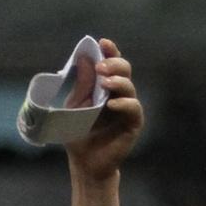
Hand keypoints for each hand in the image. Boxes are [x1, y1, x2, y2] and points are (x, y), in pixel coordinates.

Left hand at [64, 39, 142, 182]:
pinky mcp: (133, 124)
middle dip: (114, 64)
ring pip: (129, 87)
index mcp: (104, 86)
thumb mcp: (72, 106)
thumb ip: (79, 85)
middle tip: (101, 66)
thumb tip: (83, 60)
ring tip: (105, 82)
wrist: (84, 162)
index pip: (111, 63)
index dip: (110, 51)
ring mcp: (127, 108)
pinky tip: (112, 104)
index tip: (103, 43)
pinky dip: (124, 104)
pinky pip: (133, 109)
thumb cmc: (78, 133)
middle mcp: (118, 94)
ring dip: (118, 81)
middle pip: (124, 70)